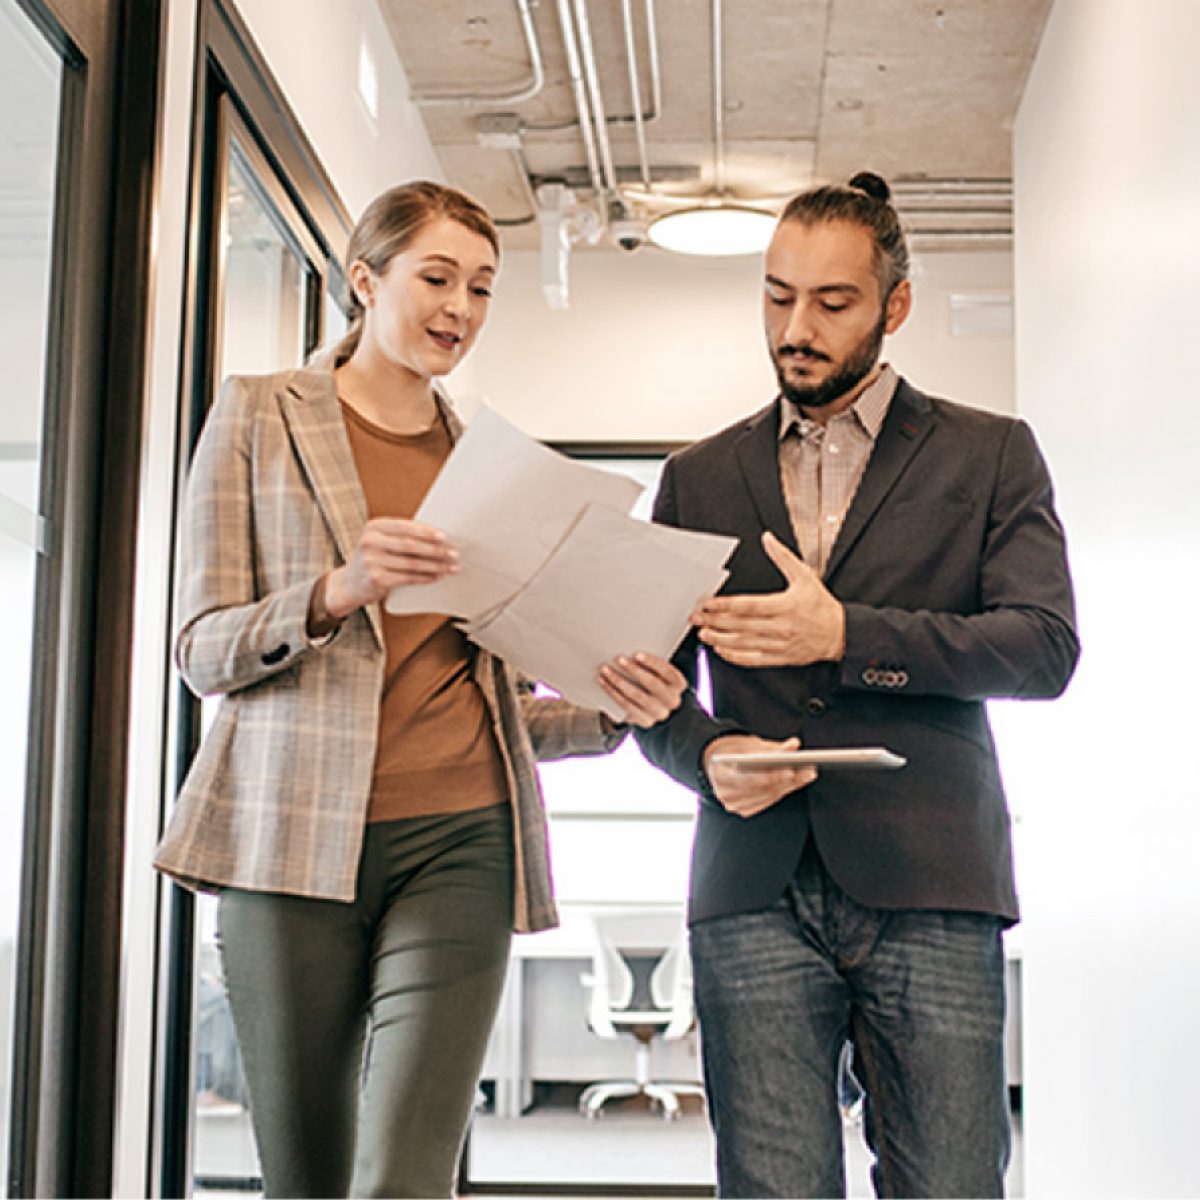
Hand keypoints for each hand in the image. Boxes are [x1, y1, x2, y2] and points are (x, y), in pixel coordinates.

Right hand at [325, 518, 458, 617]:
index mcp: (374, 527)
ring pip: (412, 563)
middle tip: (454, 553)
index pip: (405, 527)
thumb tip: (438, 537)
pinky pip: (408, 577)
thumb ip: (400, 536)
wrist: (349, 584)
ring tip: (451, 567)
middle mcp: (370, 542)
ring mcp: (372, 561)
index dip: (426, 532)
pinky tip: (437, 576)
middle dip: (435, 550)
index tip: (444, 536)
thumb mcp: (380, 541)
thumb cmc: (373, 559)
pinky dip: (426, 577)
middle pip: (410, 545)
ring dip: (436, 566)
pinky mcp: (377, 579)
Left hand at [597, 652, 686, 727]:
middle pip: (652, 683)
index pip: (666, 670)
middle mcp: (672, 700)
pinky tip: (603, 682)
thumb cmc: (654, 680)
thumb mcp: (658, 672)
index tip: (636, 653)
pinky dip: (612, 692)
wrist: (656, 707)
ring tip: (605, 669)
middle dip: (633, 670)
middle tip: (618, 658)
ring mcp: (659, 713)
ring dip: (618, 681)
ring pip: (636, 695)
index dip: (651, 662)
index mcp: (678, 684)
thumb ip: (650, 664)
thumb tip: (628, 649)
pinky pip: (626, 705)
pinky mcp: (645, 721)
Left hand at [692, 531, 845, 667]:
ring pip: (744, 643)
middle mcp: (780, 627)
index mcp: (784, 606)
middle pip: (740, 625)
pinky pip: (753, 660)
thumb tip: (768, 538)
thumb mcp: (805, 576)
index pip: (747, 605)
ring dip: (720, 639)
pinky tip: (722, 650)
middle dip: (715, 621)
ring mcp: (779, 644)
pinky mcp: (780, 658)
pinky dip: (735, 656)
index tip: (707, 603)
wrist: (840, 634)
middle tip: (696, 618)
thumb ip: (783, 557)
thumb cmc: (821, 606)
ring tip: (703, 634)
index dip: (724, 605)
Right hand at [702, 734, 816, 817]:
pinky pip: (767, 801)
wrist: (716, 764)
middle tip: (808, 771)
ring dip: (789, 785)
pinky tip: (795, 781)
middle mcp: (724, 793)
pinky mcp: (744, 809)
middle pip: (762, 788)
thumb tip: (794, 745)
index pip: (749, 778)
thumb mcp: (747, 744)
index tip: (790, 770)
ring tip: (807, 773)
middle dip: (787, 779)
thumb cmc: (732, 751)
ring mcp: (734, 804)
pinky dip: (781, 791)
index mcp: (719, 773)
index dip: (771, 776)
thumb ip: (771, 747)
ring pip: (768, 796)